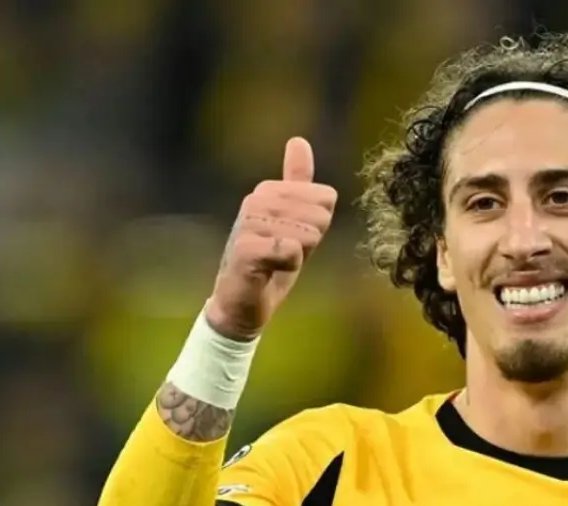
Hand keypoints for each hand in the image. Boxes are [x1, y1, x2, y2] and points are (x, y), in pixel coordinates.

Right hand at [206, 136, 337, 338]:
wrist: (241, 303)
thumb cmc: (270, 263)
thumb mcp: (293, 221)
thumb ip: (297, 184)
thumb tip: (299, 141)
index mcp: (269, 191)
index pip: (325, 199)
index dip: (318, 227)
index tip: (294, 240)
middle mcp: (255, 201)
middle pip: (319, 215)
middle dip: (310, 242)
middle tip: (285, 254)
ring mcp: (247, 224)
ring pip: (306, 234)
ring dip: (298, 256)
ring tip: (276, 262)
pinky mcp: (244, 250)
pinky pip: (289, 250)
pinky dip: (288, 264)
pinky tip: (270, 269)